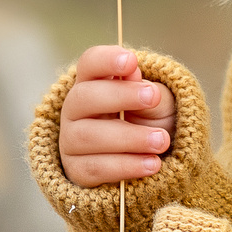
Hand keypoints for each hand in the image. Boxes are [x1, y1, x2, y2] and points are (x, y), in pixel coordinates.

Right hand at [58, 44, 175, 188]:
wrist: (150, 163)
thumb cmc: (150, 123)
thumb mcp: (157, 104)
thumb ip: (147, 90)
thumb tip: (132, 75)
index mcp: (93, 83)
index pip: (89, 63)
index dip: (106, 60)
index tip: (131, 61)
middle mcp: (75, 109)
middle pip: (84, 96)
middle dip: (120, 95)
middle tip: (153, 97)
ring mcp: (71, 140)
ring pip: (88, 136)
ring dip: (129, 137)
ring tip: (161, 141)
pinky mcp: (77, 170)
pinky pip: (96, 168)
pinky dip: (126, 166)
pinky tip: (151, 164)